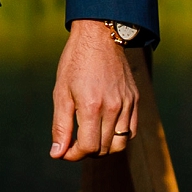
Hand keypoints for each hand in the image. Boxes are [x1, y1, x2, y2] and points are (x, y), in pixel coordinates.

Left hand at [51, 26, 145, 161]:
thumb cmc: (75, 63)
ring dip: (104, 147)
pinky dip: (119, 136)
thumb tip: (57, 153)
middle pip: (104, 148)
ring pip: (121, 143)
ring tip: (90, 138)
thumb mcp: (61, 93)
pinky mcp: (134, 99)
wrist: (99, 37)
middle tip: (73, 143)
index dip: (73, 155)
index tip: (64, 151)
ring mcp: (127, 104)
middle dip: (86, 152)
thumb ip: (60, 126)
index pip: (88, 147)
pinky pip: (131, 130)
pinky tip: (105, 128)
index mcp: (92, 106)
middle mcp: (113, 108)